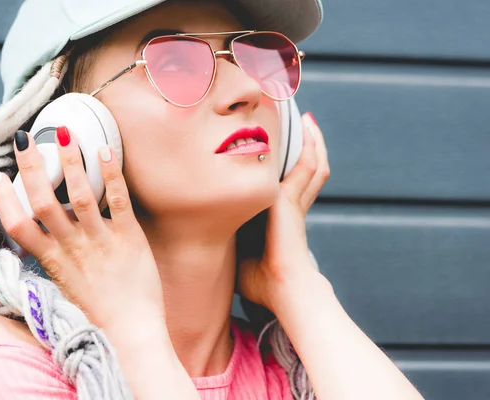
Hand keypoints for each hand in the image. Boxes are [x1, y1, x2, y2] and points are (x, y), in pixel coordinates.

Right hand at [0, 128, 165, 342]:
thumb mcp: (64, 286)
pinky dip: (111, 174)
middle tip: (24, 140)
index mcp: (52, 262)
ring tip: (65, 133)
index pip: (18, 226)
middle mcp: (72, 248)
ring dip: (70, 162)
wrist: (131, 334)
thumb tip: (44, 235)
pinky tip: (105, 151)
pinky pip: (118, 200)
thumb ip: (53, 259)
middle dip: (31, 167)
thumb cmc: (97, 314)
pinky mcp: (129, 238)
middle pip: (42, 202)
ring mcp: (100, 241)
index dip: (5, 200)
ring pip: (79, 195)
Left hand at [238, 113, 329, 311]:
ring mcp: (294, 200)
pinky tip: (307, 126)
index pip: (287, 184)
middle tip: (298, 123)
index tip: (277, 148)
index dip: (287, 166)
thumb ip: (227, 244)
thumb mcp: (238, 255)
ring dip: (312, 141)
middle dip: (305, 146)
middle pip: (305, 168)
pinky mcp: (292, 198)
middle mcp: (291, 204)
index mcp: (279, 217)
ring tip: (306, 119)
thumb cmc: (259, 281)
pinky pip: (309, 165)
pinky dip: (311, 145)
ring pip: (312, 163)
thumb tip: (200, 243)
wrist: (281, 289)